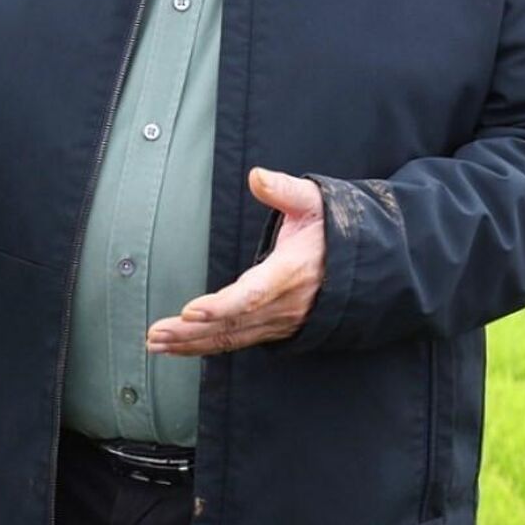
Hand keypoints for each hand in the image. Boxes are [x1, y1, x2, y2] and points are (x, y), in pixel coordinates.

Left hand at [147, 168, 326, 355]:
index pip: (253, 294)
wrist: (370, 265)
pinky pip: (238, 341)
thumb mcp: (314, 203)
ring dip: (192, 344)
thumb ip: (284, 190)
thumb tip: (257, 176)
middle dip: (191, 332)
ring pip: (232, 338)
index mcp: (291, 272)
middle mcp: (285, 304)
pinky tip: (179, 349)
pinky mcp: (275, 328)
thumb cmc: (334, 230)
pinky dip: (206, 347)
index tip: (190, 311)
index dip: (222, 306)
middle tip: (154, 335)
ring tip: (156, 344)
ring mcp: (280, 320)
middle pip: (233, 323)